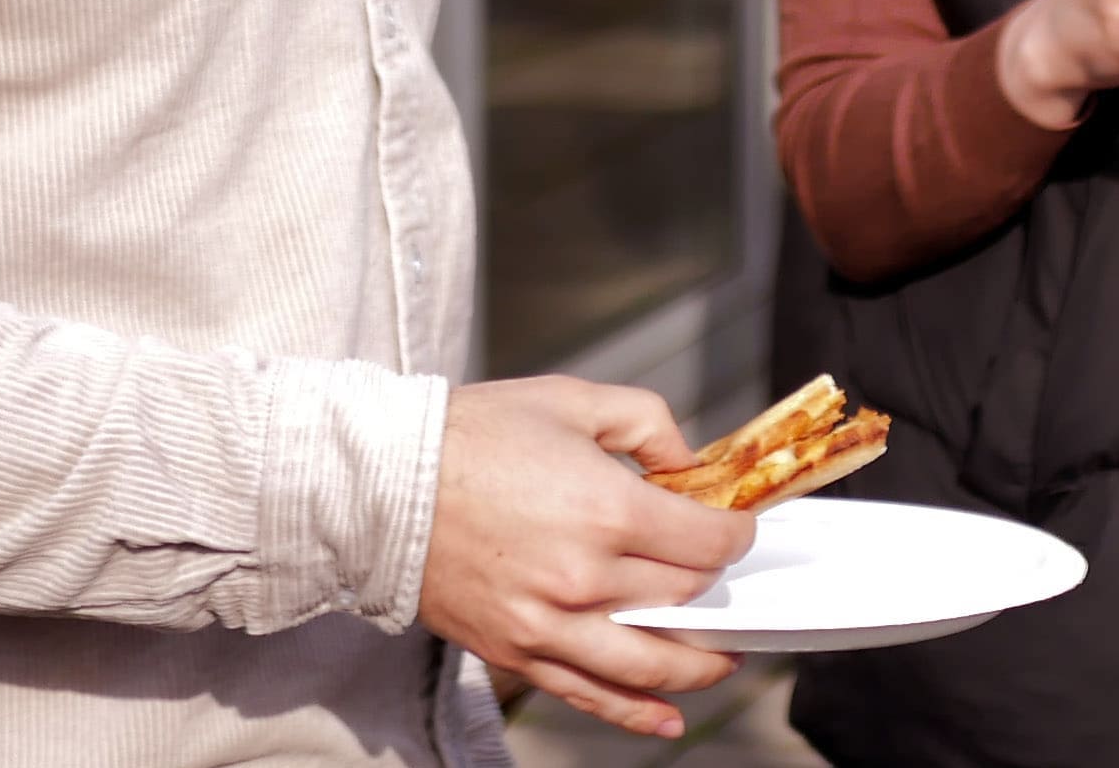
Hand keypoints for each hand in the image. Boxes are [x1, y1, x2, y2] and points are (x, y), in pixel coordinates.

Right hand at [419, 377, 750, 740]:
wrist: (381, 487)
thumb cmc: (471, 437)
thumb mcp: (573, 400)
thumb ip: (647, 424)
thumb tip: (688, 463)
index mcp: (607, 510)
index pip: (705, 542)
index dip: (735, 535)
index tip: (737, 528)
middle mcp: (584, 576)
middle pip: (683, 597)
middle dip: (717, 588)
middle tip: (728, 580)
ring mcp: (548, 624)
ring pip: (648, 662)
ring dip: (698, 666)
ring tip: (724, 659)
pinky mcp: (516, 651)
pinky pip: (587, 694)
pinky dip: (633, 712)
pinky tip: (669, 718)